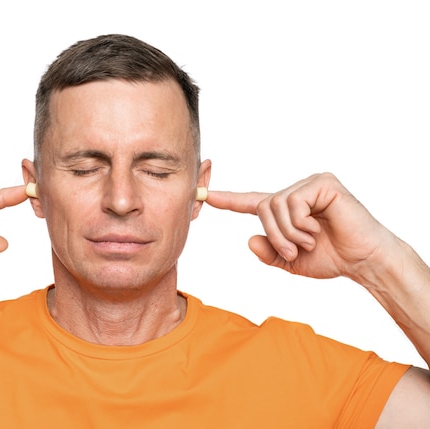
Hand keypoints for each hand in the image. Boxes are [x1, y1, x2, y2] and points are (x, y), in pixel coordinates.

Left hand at [205, 172, 397, 281]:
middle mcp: (295, 193)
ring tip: (309, 241)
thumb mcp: (291, 262)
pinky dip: (301, 223)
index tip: (204, 194)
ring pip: (275, 205)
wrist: (363, 261)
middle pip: (262, 207)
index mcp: (286, 210)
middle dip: (275, 235)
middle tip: (294, 250)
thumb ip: (269, 253)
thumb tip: (250, 239)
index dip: (227, 200)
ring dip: (288, 232)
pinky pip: (293, 202)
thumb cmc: (332, 258)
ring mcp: (309, 184)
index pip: (251, 202)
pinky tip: (318, 229)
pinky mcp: (323, 183)